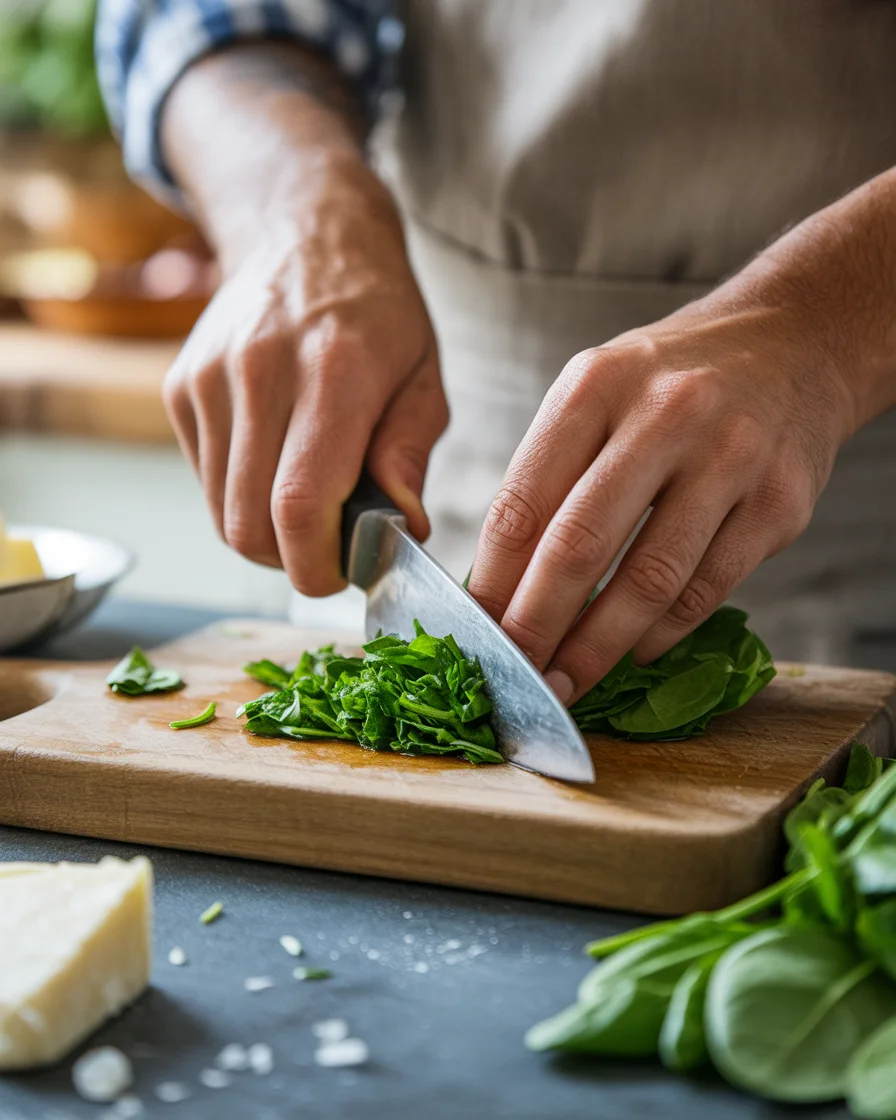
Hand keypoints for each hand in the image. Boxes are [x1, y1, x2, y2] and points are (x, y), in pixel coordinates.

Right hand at [163, 157, 446, 594]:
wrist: (305, 235)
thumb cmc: (379, 316)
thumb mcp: (423, 378)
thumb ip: (410, 456)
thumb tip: (401, 531)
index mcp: (334, 372)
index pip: (300, 504)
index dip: (318, 564)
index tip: (344, 572)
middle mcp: (259, 372)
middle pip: (249, 524)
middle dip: (292, 560)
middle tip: (330, 547)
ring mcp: (209, 379)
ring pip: (221, 514)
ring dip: (266, 534)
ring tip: (308, 504)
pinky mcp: (181, 388)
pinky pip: (206, 482)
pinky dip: (241, 496)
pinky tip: (276, 463)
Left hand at [467, 294, 856, 703]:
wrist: (793, 344)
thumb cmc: (671, 382)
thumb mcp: (597, 394)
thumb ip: (551, 475)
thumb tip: (500, 583)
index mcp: (595, 386)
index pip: (523, 503)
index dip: (493, 582)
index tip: (477, 632)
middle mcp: (664, 415)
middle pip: (579, 547)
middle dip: (537, 626)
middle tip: (516, 675)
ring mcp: (730, 458)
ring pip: (649, 580)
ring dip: (598, 647)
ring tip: (567, 681)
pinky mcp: (780, 502)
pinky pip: (708, 588)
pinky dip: (663, 632)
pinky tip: (635, 650)